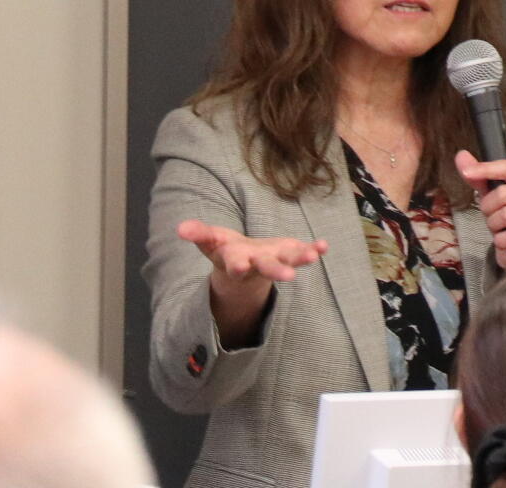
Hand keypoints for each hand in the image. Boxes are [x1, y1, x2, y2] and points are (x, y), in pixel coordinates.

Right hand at [176, 220, 326, 345]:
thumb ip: (198, 234)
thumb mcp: (210, 241)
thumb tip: (180, 228)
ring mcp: (275, 260)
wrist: (244, 267)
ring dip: (301, 259)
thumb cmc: (226, 249)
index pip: (234, 264)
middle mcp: (256, 264)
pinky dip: (314, 248)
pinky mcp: (290, 253)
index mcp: (235, 261)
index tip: (239, 267)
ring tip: (314, 257)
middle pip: (266, 268)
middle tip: (289, 276)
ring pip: (288, 261)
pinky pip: (303, 251)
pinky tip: (324, 245)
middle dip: (276, 270)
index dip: (236, 266)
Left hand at [457, 149, 505, 267]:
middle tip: (492, 217)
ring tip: (500, 231)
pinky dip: (501, 243)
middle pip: (504, 193)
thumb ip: (479, 176)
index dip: (486, 169)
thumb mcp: (492, 196)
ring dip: (495, 226)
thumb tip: (461, 155)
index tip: (467, 173)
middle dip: (489, 208)